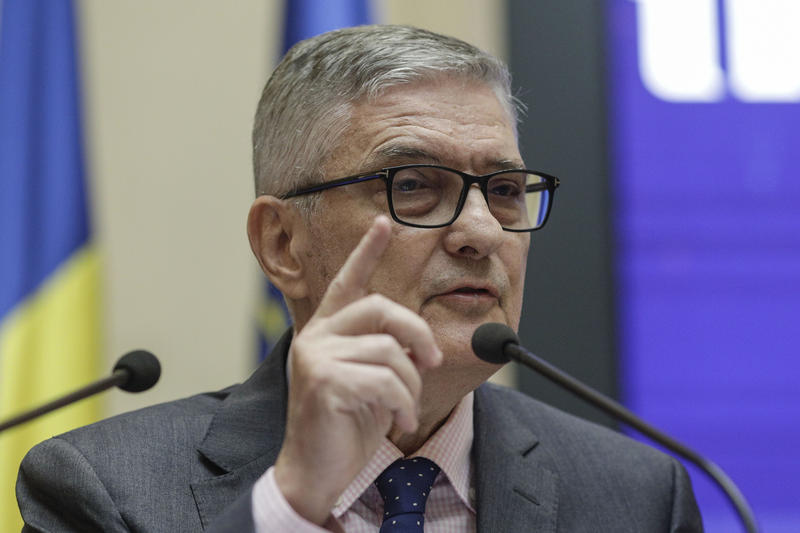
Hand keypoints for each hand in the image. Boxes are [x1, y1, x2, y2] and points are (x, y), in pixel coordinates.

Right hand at [272, 216, 442, 524]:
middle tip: (432, 362)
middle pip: (382, 309)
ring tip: (405, 406)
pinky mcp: (323, 381)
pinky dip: (403, 403)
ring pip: (390, 351)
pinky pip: (385, 381)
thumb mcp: (371, 381)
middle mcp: (316, 336)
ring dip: (411, 384)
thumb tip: (421, 344)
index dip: (367, 252)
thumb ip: (386, 352)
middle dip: (418, 334)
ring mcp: (316, 356)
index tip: (383, 223)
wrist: (316, 470)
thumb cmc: (346, 425)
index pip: (347, 282)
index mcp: (327, 331)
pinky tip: (398, 421)